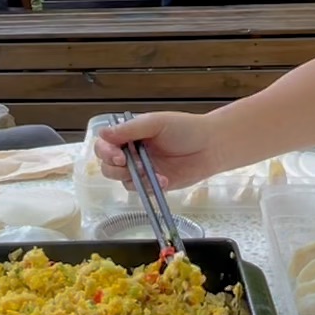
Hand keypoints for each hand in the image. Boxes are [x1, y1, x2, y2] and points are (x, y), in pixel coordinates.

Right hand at [92, 111, 228, 190]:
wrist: (212, 146)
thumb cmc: (186, 129)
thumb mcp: (156, 123)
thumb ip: (129, 129)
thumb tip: (102, 133)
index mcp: (130, 135)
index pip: (105, 144)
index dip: (106, 152)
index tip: (118, 156)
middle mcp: (133, 153)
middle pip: (108, 166)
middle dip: (116, 168)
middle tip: (131, 165)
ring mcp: (143, 170)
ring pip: (122, 181)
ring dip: (134, 178)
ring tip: (151, 172)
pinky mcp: (154, 184)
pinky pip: (141, 191)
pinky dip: (149, 187)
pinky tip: (164, 180)